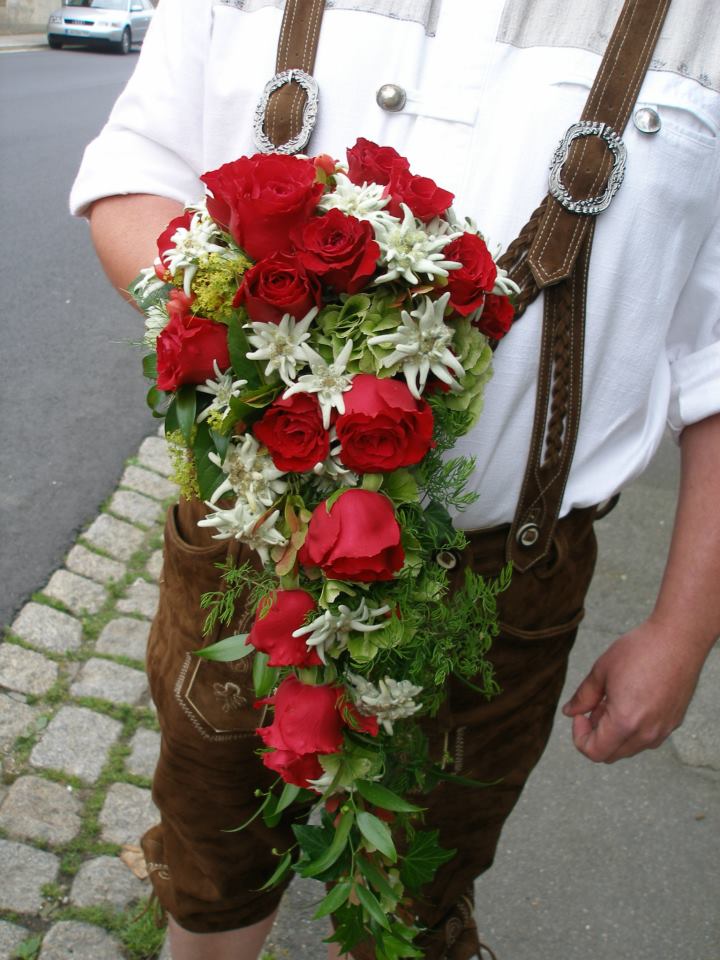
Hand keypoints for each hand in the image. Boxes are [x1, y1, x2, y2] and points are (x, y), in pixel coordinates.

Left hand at [561, 617, 705, 762]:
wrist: (677, 639)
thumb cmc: (639, 651)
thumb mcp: (601, 671)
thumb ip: (583, 697)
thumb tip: (569, 712)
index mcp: (625, 722)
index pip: (595, 752)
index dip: (580, 737)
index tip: (580, 715)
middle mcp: (646, 733)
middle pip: (611, 754)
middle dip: (596, 736)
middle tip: (593, 708)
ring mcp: (663, 730)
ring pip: (629, 747)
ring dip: (614, 733)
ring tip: (611, 701)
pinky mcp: (673, 722)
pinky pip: (647, 738)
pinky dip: (632, 729)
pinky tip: (630, 701)